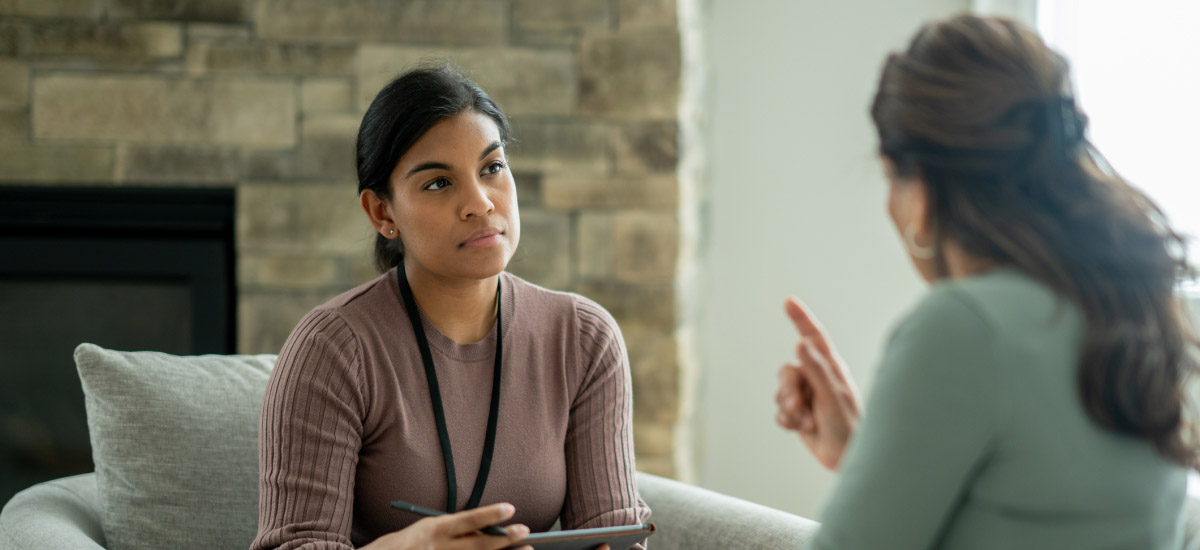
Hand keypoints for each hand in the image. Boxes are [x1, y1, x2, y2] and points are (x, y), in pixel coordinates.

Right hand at [361, 503, 531, 549]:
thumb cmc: (398, 547)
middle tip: (527, 533)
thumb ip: (450, 532)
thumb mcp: (422, 531)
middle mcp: (438, 547)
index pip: (467, 520)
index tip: (511, 509)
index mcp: (433, 529)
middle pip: (479, 544)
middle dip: (506, 539)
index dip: (490, 515)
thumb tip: (483, 533)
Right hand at [775, 297, 861, 470]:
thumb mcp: (832, 395)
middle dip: (789, 391)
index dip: (801, 319)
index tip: (789, 302)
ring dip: (791, 409)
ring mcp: (808, 396)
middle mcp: (817, 378)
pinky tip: (802, 429)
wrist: (847, 457)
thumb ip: (816, 369)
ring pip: (781, 392)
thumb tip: (802, 343)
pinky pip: (780, 411)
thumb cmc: (849, 425)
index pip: (813, 337)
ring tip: (808, 422)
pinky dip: (788, 421)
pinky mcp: (799, 414)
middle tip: (801, 407)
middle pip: (787, 371)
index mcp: (830, 368)